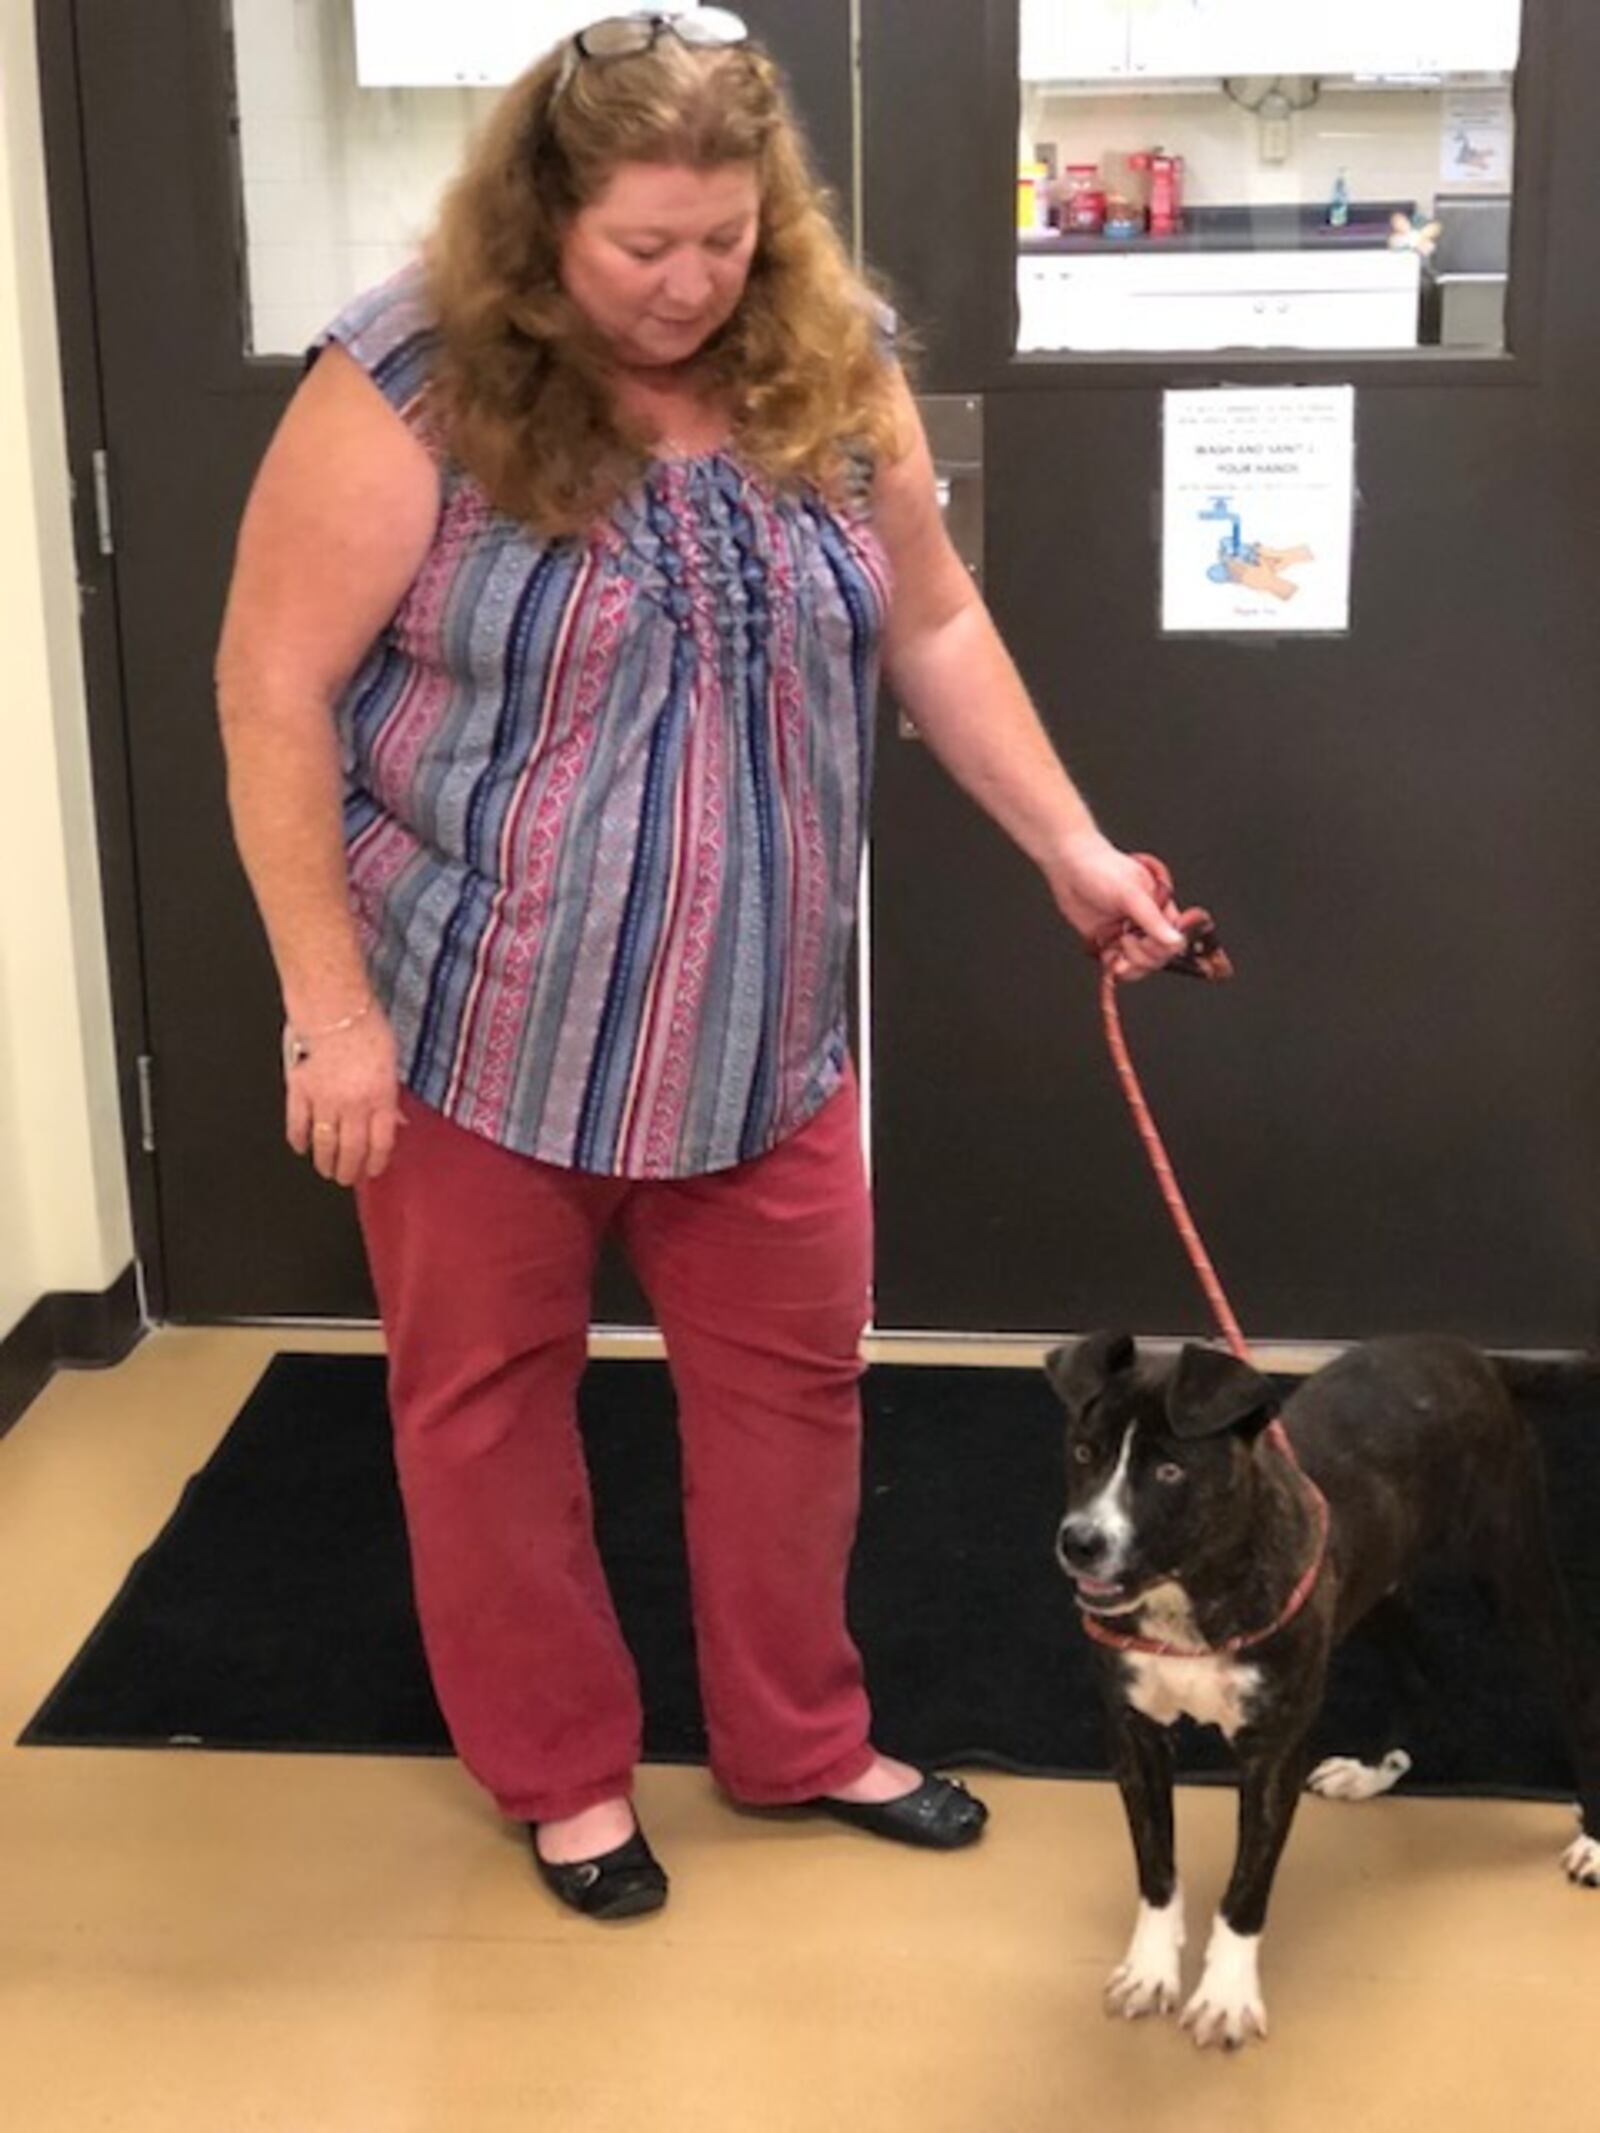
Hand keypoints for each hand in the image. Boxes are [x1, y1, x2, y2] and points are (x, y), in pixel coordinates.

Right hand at [283, 1004, 402, 1185]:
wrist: (332, 1005)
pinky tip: (301, 1146)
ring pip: (324, 1144)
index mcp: (381, 1096)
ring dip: (325, 1162)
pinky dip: (299, 1139)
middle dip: (349, 1171)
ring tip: (326, 1169)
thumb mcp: (391, 1061)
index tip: (373, 1170)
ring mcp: (324, 1100)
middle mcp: (353, 1104)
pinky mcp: (299, 1090)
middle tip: (346, 1178)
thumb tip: (395, 1120)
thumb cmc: (365, 1024)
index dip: (376, 1162)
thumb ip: (390, 1094)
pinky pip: (297, 1124)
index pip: (381, 1142)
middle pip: (352, 1150)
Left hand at [1045, 832, 1187, 982]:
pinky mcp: (1108, 942)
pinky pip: (1117, 964)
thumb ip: (1152, 919)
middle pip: (1158, 956)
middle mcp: (1146, 923)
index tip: (1149, 943)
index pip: (1174, 937)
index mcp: (1160, 908)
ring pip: (1139, 964)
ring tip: (1116, 950)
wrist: (1068, 868)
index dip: (1164, 947)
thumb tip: (1175, 939)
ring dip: (1129, 965)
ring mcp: (1127, 933)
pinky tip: (1108, 958)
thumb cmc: (1102, 869)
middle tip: (1126, 940)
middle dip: (1144, 956)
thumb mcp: (1130, 893)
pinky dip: (1114, 966)